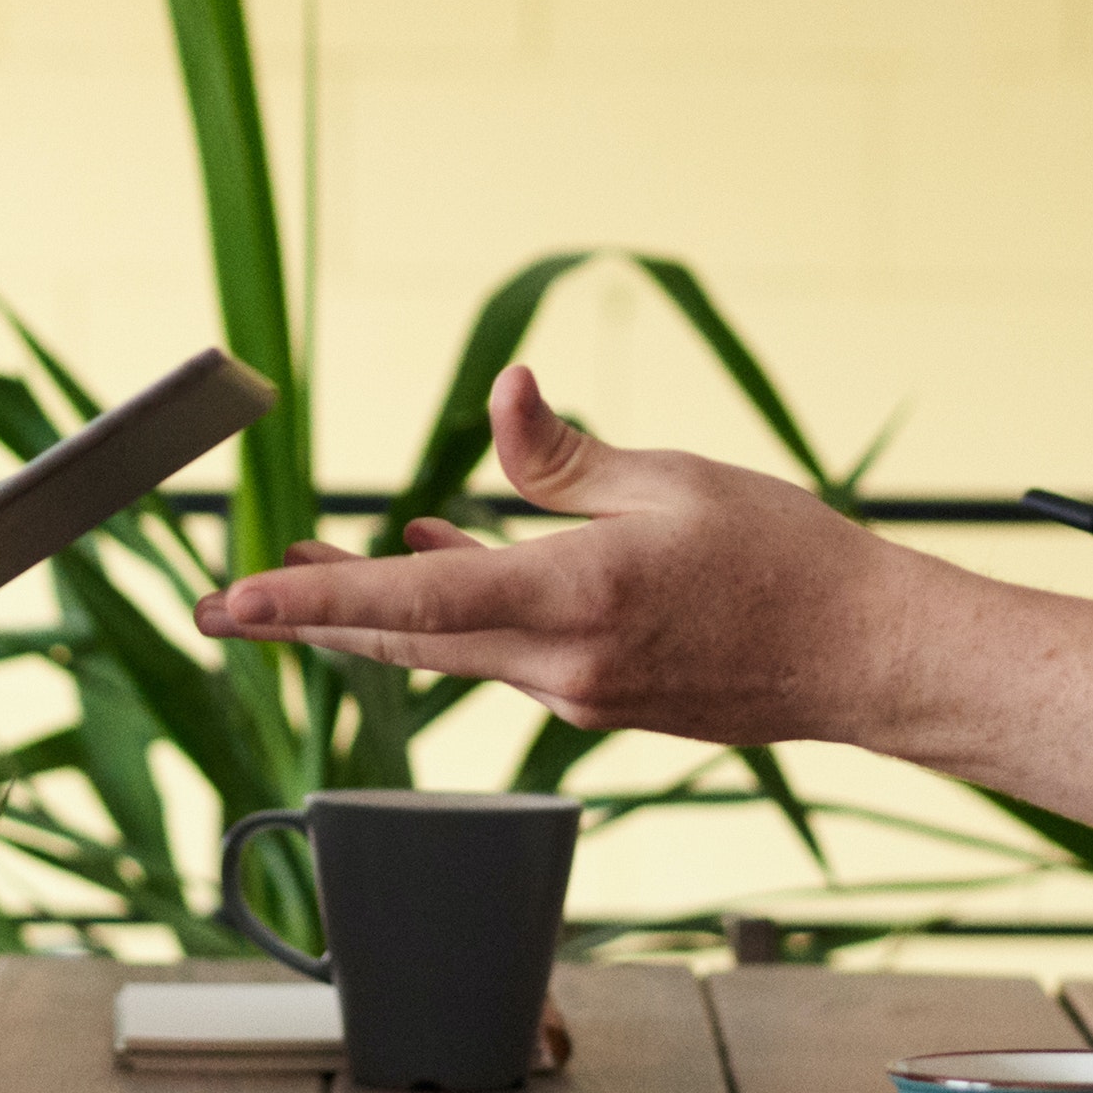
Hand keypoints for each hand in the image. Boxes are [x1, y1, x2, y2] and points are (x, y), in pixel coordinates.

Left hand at [193, 368, 923, 743]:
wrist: (865, 657)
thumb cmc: (787, 560)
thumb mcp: (675, 479)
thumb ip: (565, 454)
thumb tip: (501, 393)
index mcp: (577, 597)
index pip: (416, 601)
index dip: (313, 602)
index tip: (236, 602)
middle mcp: (563, 663)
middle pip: (405, 638)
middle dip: (309, 615)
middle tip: (227, 601)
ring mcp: (578, 693)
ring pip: (450, 648)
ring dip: (378, 609)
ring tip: (304, 571)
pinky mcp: (598, 699)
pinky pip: (500, 653)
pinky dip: (456, 612)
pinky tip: (439, 557)